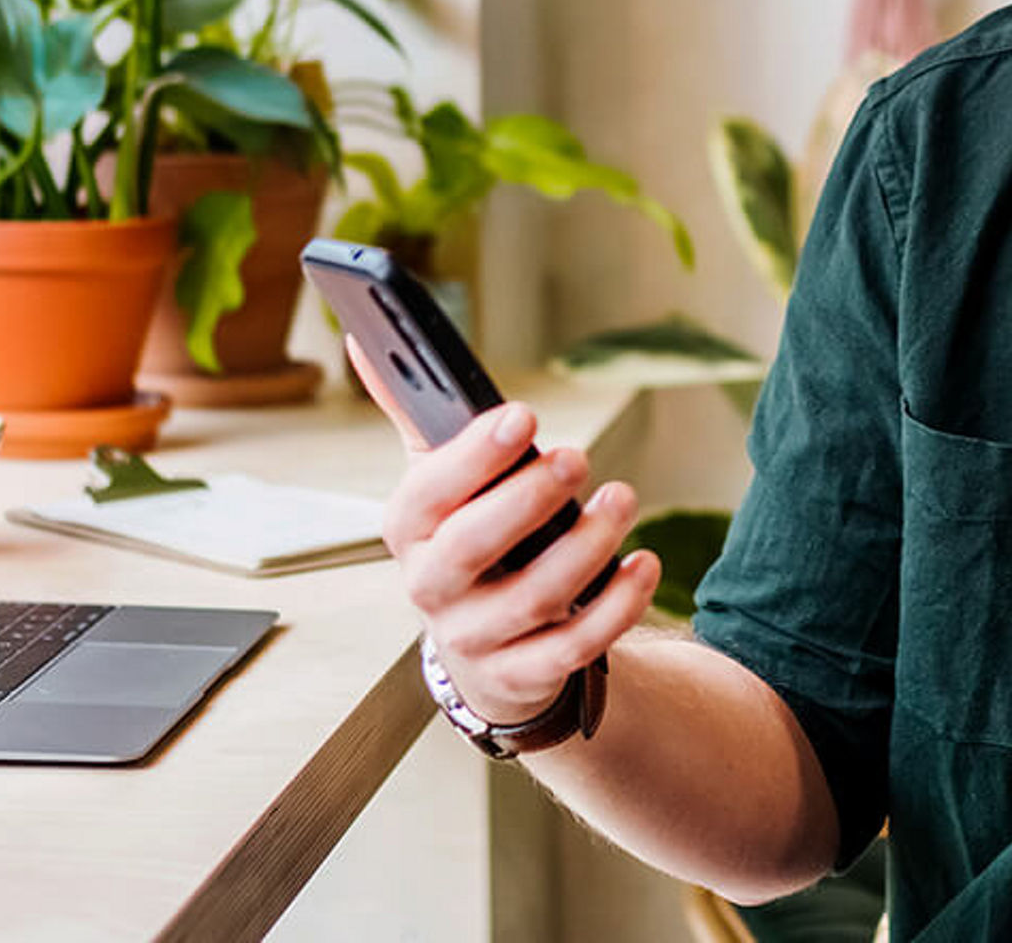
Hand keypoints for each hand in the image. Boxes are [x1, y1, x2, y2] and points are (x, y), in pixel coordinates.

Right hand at [354, 335, 660, 726]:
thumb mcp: (438, 479)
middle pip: (470, 547)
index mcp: (408, 528)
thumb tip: (368, 338)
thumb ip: (413, 412)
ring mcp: (476, 636)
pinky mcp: (523, 673)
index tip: (523, 416)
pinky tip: (643, 564)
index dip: (473, 456)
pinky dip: (613, 607)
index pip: (428, 492)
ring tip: (623, 499)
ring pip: (531, 598)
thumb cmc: (466, 539)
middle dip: (526, 500)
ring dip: (584, 547)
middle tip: (576, 459)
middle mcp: (432, 587)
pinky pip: (570, 648)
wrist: (484, 645)